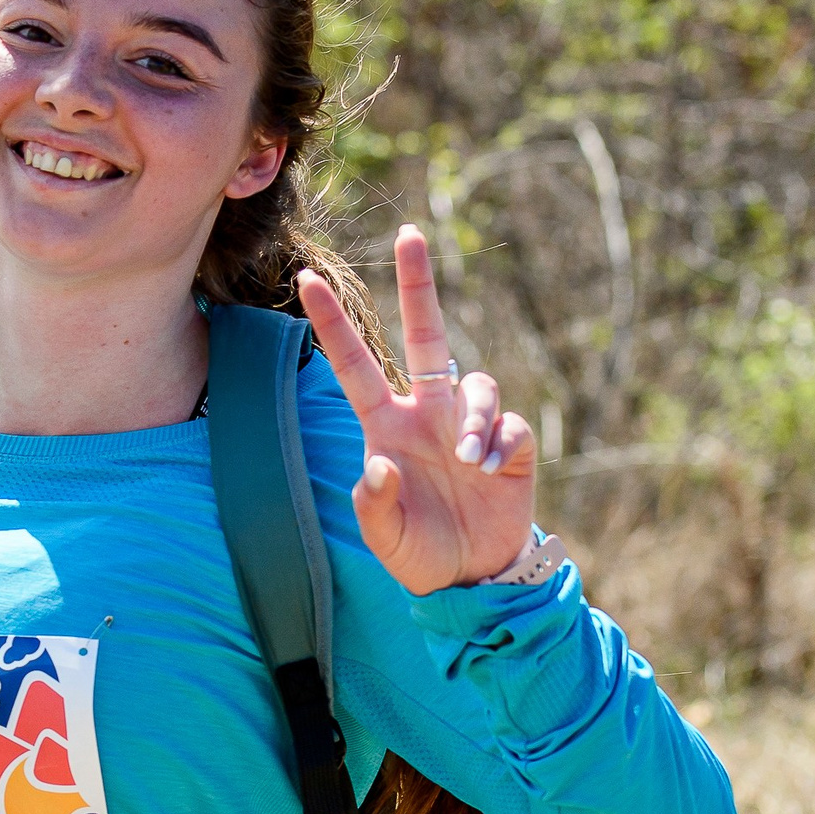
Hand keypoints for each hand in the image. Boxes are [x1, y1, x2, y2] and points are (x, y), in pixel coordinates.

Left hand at [299, 225, 536, 595]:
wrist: (473, 579)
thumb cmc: (419, 554)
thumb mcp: (385, 540)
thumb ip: (374, 505)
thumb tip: (381, 465)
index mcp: (389, 427)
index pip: (356, 366)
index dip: (332, 325)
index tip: (304, 280)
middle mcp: (429, 414)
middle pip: (427, 336)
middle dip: (418, 284)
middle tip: (410, 234)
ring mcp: (470, 426)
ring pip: (476, 386)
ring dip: (474, 418)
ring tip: (467, 461)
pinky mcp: (510, 446)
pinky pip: (509, 426)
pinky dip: (500, 444)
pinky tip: (490, 472)